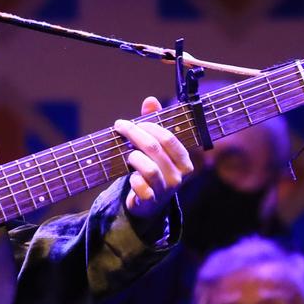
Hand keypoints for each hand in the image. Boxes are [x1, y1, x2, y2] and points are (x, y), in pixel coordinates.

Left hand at [115, 97, 193, 222]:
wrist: (148, 203)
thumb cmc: (153, 168)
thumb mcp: (156, 148)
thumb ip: (154, 124)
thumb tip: (151, 100)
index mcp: (184, 160)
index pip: (168, 137)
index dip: (147, 126)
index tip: (129, 122)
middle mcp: (179, 176)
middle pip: (154, 148)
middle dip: (134, 134)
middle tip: (120, 127)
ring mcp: (166, 190)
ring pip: (148, 168)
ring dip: (133, 157)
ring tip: (128, 155)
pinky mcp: (152, 201)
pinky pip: (141, 187)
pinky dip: (133, 180)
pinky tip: (131, 178)